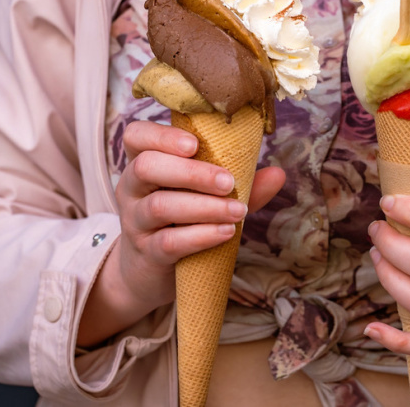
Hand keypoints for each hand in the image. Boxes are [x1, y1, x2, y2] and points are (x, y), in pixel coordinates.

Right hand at [78, 120, 283, 346]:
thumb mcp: (206, 196)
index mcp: (143, 163)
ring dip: (205, 206)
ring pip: (160, 206)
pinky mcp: (146, 253)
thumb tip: (279, 173)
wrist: (152, 273)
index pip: (136, 136)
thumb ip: (239, 184)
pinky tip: (226, 232)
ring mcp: (134, 222)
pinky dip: (200, 236)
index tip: (195, 144)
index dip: (162, 136)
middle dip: (192, 172)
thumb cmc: (181, 221)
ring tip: (238, 211)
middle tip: (229, 182)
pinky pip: (168, 242)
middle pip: (147, 167)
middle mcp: (130, 188)